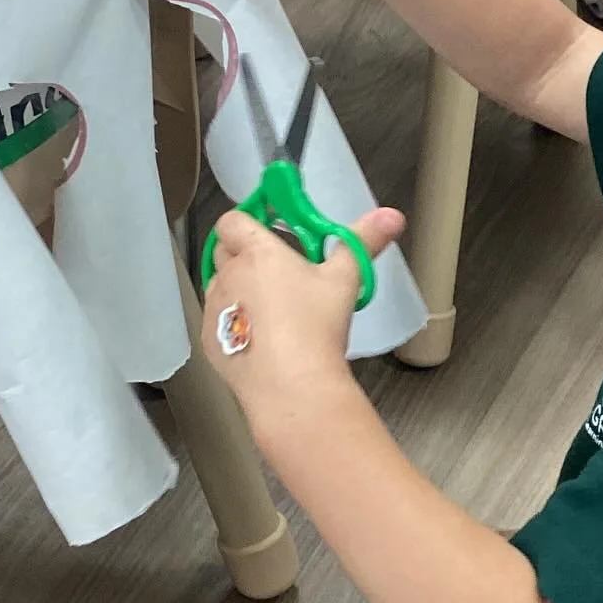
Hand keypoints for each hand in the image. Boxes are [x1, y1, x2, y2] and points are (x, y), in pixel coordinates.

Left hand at [200, 206, 405, 432]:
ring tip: (271, 310)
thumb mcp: (345, 280)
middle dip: (243, 255)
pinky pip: (218, 324)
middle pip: (223, 251)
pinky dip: (234, 326)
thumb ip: (363, 242)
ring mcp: (215, 310)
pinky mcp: (210, 343)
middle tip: (277, 272)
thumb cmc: (316, 326)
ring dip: (237, 290)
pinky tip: (262, 342)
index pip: (232, 220)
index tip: (270, 231)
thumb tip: (392, 216)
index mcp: (257, 253)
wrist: (291, 386)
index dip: (247, 222)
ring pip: (219, 288)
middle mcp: (228, 276)